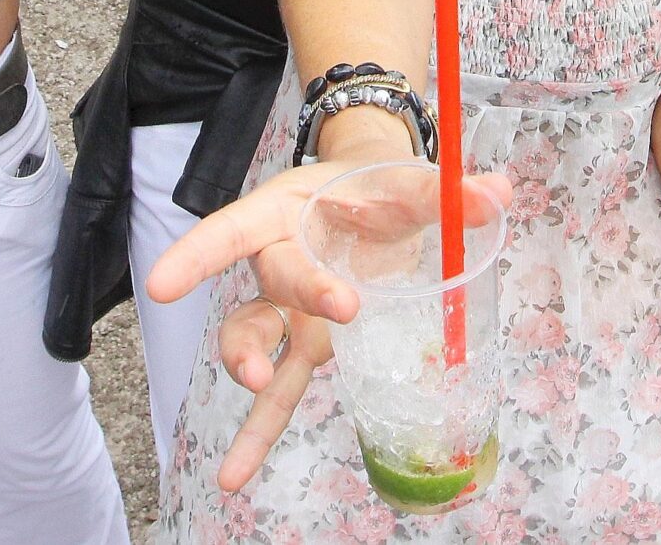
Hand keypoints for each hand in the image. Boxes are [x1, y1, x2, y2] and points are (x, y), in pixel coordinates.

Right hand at [143, 158, 512, 486]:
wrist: (376, 194)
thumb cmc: (382, 185)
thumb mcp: (413, 181)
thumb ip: (450, 193)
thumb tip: (497, 194)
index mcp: (288, 209)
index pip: (235, 227)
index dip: (197, 254)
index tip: (163, 284)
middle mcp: (278, 258)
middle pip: (272, 279)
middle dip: (303, 293)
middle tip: (346, 307)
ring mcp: (288, 308)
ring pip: (253, 336)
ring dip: (249, 362)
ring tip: (257, 385)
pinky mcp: (306, 344)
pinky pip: (277, 394)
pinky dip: (258, 433)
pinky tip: (233, 478)